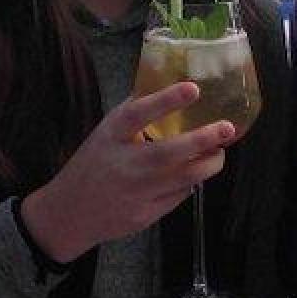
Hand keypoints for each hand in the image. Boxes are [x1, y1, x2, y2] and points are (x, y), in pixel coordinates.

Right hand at [21, 82, 233, 261]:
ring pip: (183, 179)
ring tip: (219, 151)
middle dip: (203, 139)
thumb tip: (166, 82)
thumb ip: (134, 113)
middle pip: (169, 153)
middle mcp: (125, 164)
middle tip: (227, 128)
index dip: (166, 100)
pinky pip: (178, 197)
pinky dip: (190, 182)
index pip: (138, 114)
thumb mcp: (106, 132)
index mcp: (112, 136)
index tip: (193, 88)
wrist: (69, 213)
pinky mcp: (145, 215)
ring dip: (208, 164)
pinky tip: (195, 172)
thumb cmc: (93, 163)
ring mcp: (136, 193)